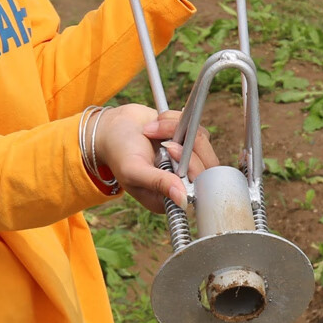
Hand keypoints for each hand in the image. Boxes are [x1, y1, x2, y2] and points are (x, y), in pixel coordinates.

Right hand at [93, 105, 217, 212]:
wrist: (114, 127)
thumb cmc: (118, 152)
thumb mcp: (133, 171)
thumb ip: (158, 183)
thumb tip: (183, 202)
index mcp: (169, 197)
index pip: (199, 187)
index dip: (192, 165)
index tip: (170, 148)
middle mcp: (182, 181)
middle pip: (208, 163)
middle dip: (186, 143)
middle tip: (162, 138)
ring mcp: (187, 160)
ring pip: (202, 141)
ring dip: (175, 129)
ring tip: (151, 129)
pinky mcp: (188, 141)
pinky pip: (196, 127)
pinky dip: (176, 120)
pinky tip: (158, 122)